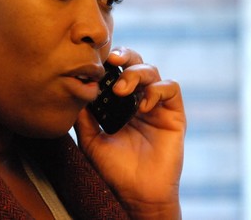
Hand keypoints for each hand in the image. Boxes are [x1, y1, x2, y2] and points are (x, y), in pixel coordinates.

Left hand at [74, 47, 185, 219]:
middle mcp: (138, 99)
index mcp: (119, 102)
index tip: (96, 60)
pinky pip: (171, 88)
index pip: (116, 70)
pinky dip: (157, 89)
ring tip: (122, 89)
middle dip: (125, 56)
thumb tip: (75, 88)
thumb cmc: (113, 169)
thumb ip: (84, 116)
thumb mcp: (91, 139)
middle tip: (111, 61)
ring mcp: (157, 105)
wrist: (136, 194)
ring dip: (136, 73)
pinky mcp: (174, 114)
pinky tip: (143, 106)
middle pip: (136, 62)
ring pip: (152, 71)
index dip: (109, 60)